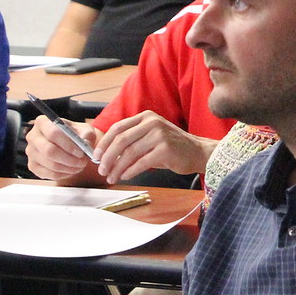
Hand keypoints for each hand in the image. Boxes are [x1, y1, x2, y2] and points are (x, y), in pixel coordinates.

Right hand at [25, 115, 99, 180]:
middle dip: (69, 159)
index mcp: (43, 122)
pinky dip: (63, 174)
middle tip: (82, 162)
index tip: (80, 152)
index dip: (68, 145)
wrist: (69, 144)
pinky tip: (71, 170)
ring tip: (80, 166)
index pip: (53, 133)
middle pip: (49, 151)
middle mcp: (32, 136)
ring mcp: (30, 152)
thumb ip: (86, 134)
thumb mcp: (85, 130)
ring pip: (50, 164)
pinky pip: (48, 174)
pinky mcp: (32, 166)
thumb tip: (84, 143)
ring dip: (69, 167)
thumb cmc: (76, 135)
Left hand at [93, 111, 215, 182]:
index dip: (104, 143)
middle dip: (108, 157)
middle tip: (101, 170)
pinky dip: (130, 171)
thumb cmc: (172, 147)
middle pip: (121, 140)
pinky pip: (141, 163)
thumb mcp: (152, 136)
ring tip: (112, 177)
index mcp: (146, 117)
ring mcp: (160, 135)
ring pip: (129, 153)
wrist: (198, 152)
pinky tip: (126, 176)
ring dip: (117, 167)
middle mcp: (153, 123)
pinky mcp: (165, 150)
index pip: (118, 128)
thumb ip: (132, 140)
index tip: (96, 156)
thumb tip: (107, 154)